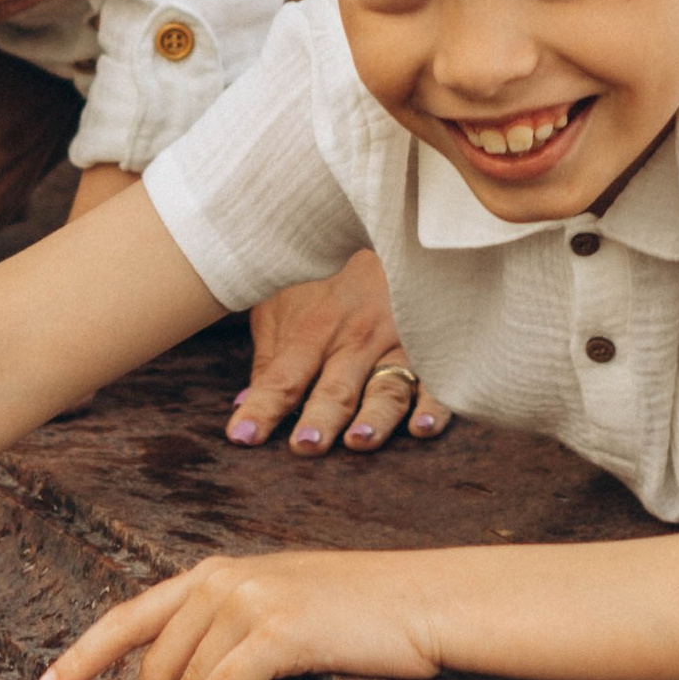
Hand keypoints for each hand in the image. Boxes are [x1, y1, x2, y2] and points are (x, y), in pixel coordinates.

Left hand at [39, 549, 440, 679]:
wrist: (428, 601)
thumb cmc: (363, 618)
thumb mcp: (285, 612)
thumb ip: (233, 635)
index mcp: (220, 572)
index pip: (133, 615)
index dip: (86, 654)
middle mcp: (226, 578)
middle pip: (154, 657)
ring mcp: (253, 598)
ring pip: (184, 678)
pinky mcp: (282, 628)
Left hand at [229, 252, 441, 454]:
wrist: (390, 234)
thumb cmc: (327, 275)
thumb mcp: (285, 303)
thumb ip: (270, 358)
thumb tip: (246, 404)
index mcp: (314, 328)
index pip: (283, 377)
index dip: (262, 408)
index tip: (240, 437)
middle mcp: (356, 339)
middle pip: (337, 386)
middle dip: (321, 417)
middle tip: (305, 445)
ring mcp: (398, 346)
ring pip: (387, 389)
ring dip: (375, 417)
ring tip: (360, 440)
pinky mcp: (434, 352)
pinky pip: (437, 382)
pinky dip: (434, 407)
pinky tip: (423, 427)